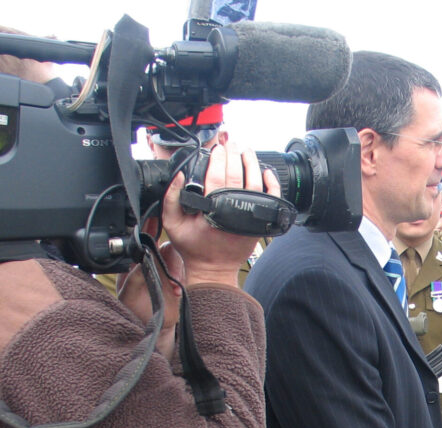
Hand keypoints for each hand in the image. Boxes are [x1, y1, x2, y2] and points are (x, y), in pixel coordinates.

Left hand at [117, 237, 182, 357]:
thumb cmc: (134, 312)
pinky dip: (181, 280)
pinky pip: (182, 274)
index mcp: (135, 264)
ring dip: (176, 269)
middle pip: (164, 248)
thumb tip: (144, 258)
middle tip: (170, 271)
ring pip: (175, 259)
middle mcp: (150, 265)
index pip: (142, 242)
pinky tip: (177, 292)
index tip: (155, 218)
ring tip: (173, 286)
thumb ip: (135, 276)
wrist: (150, 331)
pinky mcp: (175, 283)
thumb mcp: (128, 295)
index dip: (148, 229)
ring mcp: (164, 274)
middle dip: (169, 257)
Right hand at [162, 144, 278, 286]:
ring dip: (251, 163)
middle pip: (236, 174)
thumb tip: (178, 176)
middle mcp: (232, 210)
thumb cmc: (194, 248)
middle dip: (234, 155)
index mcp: (211, 209)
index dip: (218, 159)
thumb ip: (171, 198)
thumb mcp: (173, 224)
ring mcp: (248, 216)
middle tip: (231, 144)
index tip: (217, 149)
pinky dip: (270, 184)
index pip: (216, 176)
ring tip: (246, 151)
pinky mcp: (258, 222)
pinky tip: (265, 171)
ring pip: (254, 182)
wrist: (215, 269)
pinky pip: (269, 198)